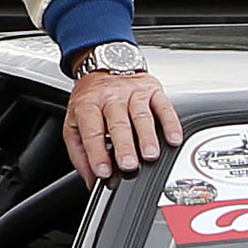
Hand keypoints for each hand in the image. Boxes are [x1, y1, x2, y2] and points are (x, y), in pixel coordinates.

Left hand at [64, 63, 184, 181]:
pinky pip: (163, 106)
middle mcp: (110, 97)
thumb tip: (92, 181)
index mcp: (87, 106)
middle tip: (129, 165)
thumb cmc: (91, 100)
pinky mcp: (152, 90)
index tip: (103, 172)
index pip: (92, 131)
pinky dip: (170, 123)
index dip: (97, 153)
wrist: (105, 66)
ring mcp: (132, 93)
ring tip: (150, 155)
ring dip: (147, 137)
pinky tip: (173, 138)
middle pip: (118, 123)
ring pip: (141, 115)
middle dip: (124, 146)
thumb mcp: (74, 124)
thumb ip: (80, 154)